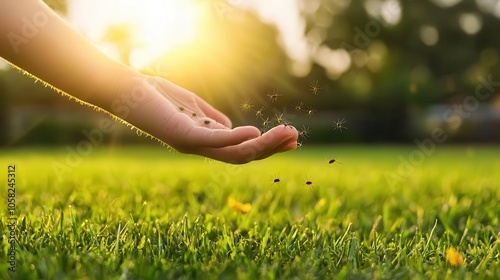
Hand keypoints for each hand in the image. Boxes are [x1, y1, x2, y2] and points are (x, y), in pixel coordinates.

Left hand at [119, 76, 297, 163]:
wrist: (123, 91)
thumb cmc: (155, 96)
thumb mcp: (191, 107)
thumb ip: (211, 119)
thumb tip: (232, 126)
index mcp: (204, 140)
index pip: (241, 148)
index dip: (266, 145)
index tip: (289, 138)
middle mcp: (200, 147)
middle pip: (243, 154)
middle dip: (270, 148)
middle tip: (295, 138)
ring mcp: (192, 144)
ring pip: (234, 152)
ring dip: (262, 145)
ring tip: (286, 134)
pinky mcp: (183, 135)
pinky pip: (214, 141)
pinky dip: (235, 138)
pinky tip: (253, 132)